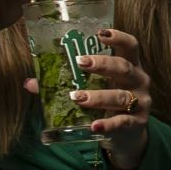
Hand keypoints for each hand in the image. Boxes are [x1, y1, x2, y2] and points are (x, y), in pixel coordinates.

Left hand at [44, 29, 152, 169]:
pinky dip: (107, 124)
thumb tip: (30, 82)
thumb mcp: (94, 89)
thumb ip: (66, 82)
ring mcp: (141, 103)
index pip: (131, 46)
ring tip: (77, 97)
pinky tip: (94, 126)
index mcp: (130, 66)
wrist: (127, 136)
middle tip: (80, 62)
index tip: (100, 33)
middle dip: (102, 64)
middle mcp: (139, 81)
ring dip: (98, 96)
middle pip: (124, 68)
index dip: (118, 37)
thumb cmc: (108, 104)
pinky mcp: (137, 124)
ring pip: (121, 97)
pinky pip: (122, 123)